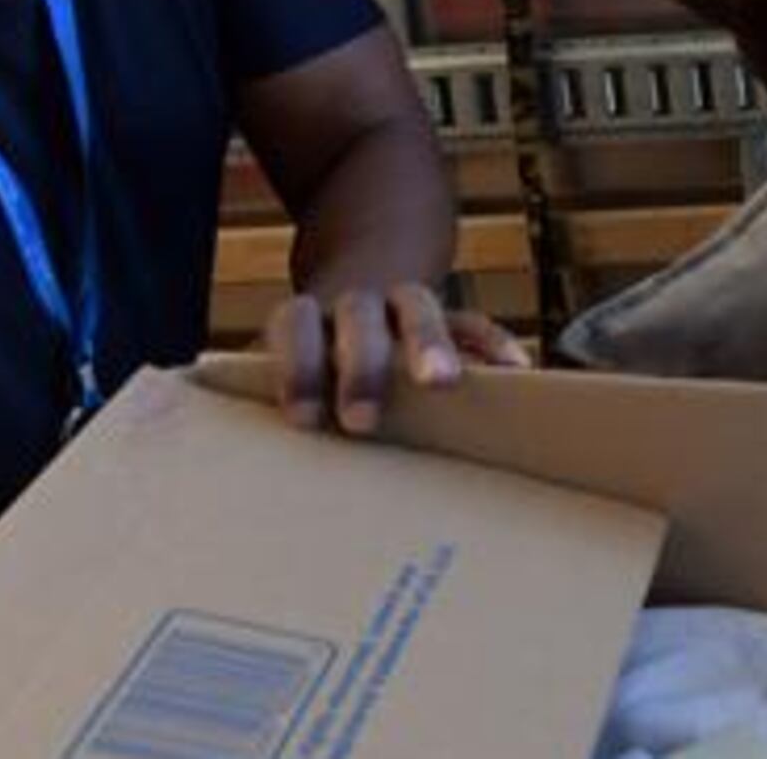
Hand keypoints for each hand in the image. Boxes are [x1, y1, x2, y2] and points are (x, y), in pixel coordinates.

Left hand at [260, 278, 527, 436]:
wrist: (360, 294)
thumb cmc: (318, 370)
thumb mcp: (293, 377)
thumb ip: (283, 405)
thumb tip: (253, 472)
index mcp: (311, 321)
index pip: (296, 324)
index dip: (296, 366)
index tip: (304, 418)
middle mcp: (357, 307)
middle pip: (358, 316)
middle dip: (361, 365)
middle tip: (362, 420)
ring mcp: (404, 306)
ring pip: (417, 307)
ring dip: (427, 342)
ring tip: (442, 382)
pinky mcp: (449, 317)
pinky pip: (474, 322)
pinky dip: (493, 344)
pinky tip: (513, 369)